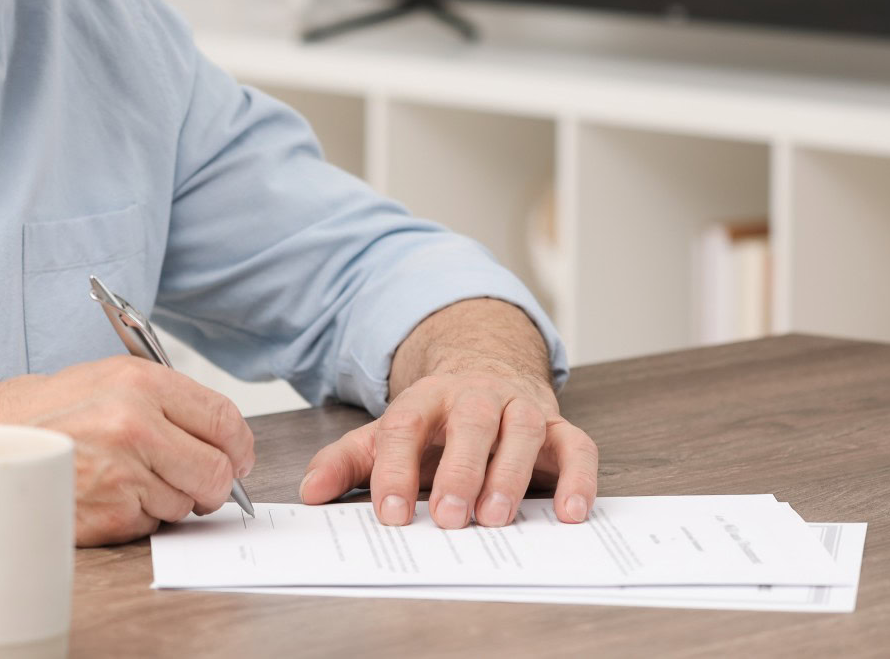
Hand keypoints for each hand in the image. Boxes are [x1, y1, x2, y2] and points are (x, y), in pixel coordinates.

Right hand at [0, 355, 254, 545]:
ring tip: (126, 479)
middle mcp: (136, 423)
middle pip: (218, 471)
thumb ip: (166, 400)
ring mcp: (123, 471)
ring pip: (187, 502)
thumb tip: (223, 434)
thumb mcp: (105, 379)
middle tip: (194, 481)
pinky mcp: (110, 512)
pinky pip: (153, 523)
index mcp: (140, 382)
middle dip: (212, 483)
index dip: (238, 446)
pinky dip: (138, 516)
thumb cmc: (43, 411)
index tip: (236, 457)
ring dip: (168, 500)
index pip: (225, 419)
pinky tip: (107, 495)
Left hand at [297, 351, 596, 529]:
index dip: (395, 470)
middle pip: (470, 424)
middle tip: (451, 518)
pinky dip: (579, 478)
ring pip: (522, 431)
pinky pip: (576, 446)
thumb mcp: (387, 434)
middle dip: (460, 471)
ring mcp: (520, 408)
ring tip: (497, 517)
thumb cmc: (435, 420)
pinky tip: (571, 512)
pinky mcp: (559, 426)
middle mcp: (475, 397)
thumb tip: (310, 491)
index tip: (391, 514)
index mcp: (425, 399)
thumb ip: (348, 461)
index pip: (405, 427)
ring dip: (511, 473)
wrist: (486, 370)